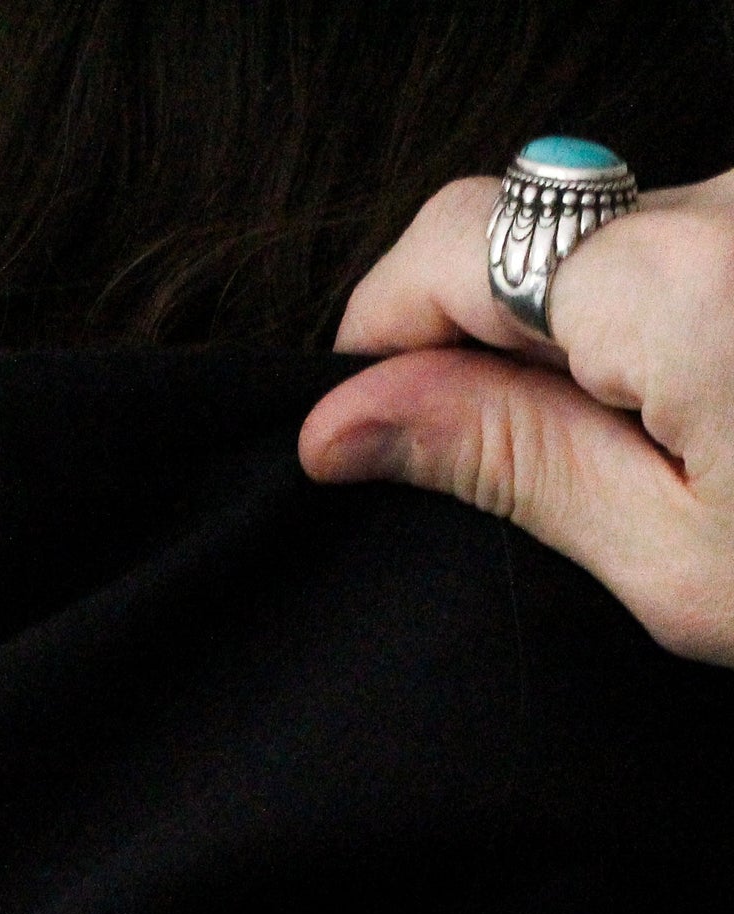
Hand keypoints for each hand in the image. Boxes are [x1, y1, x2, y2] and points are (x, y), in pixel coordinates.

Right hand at [298, 169, 733, 666]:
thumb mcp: (677, 558)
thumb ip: (507, 462)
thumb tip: (342, 422)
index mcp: (685, 284)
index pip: (450, 245)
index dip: (378, 333)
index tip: (358, 431)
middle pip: (522, 228)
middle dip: (477, 336)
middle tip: (498, 470)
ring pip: (603, 232)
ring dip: (575, 331)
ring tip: (628, 453)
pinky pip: (681, 238)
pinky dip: (652, 317)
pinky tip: (700, 411)